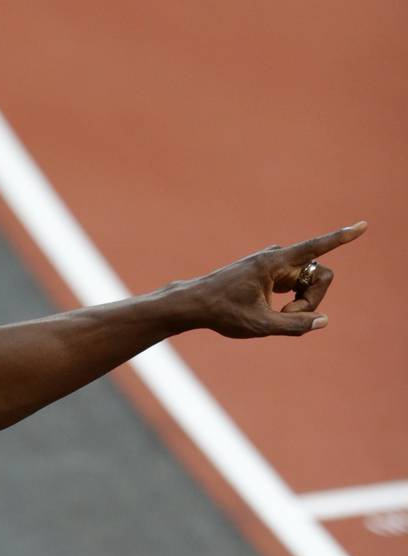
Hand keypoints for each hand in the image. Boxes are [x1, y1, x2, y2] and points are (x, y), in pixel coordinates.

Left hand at [186, 221, 365, 338]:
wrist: (196, 303)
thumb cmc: (223, 313)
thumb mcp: (259, 326)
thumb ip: (293, 325)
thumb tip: (323, 320)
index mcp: (275, 262)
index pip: (316, 247)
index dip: (342, 238)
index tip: (363, 226)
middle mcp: (278, 257)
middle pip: (318, 276)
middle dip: (311, 300)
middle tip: (287, 316)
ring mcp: (275, 263)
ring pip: (308, 282)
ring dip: (300, 303)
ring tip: (275, 314)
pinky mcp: (271, 272)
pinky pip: (297, 285)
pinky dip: (292, 301)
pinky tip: (278, 309)